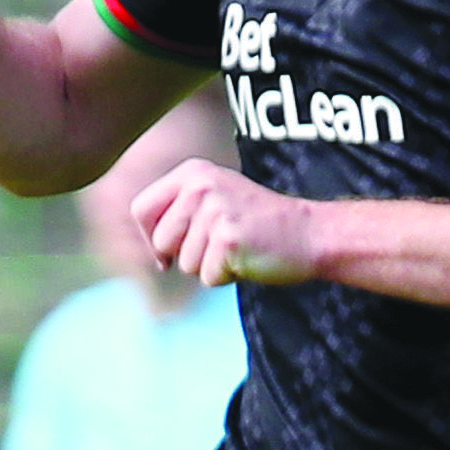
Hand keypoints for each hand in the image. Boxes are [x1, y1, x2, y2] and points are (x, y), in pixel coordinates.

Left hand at [135, 158, 321, 286]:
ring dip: (209, 266)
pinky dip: (226, 277)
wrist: (309, 233)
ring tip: (237, 248)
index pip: (140, 209)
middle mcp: (201, 185)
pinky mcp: (229, 238)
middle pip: (161, 241)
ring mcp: (215, 210)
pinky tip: (247, 258)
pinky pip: (208, 277)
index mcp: (192, 172)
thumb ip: (176, 214)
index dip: (151, 238)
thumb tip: (148, 252)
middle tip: (220, 244)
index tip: (170, 250)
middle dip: (185, 255)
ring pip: (185, 264)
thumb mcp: (212, 202)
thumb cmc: (257, 225)